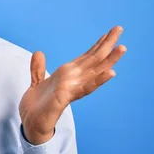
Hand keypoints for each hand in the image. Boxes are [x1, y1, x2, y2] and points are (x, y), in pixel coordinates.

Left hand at [19, 26, 126, 144]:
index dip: (97, 45)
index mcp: (67, 75)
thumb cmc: (38, 107)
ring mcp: (72, 89)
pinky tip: (111, 73)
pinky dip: (98, 81)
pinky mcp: (65, 99)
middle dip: (107, 45)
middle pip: (94, 60)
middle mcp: (74, 81)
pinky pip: (84, 88)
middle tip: (119, 28)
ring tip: (122, 48)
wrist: (31, 125)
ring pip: (94, 72)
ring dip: (109, 61)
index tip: (109, 32)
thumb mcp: (36, 83)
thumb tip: (39, 52)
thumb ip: (38, 68)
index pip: (86, 57)